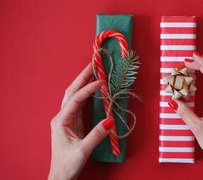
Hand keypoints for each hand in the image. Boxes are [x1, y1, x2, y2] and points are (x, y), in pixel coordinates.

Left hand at [48, 63, 113, 179]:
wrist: (61, 176)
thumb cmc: (67, 164)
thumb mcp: (82, 150)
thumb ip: (97, 134)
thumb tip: (110, 119)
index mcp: (61, 121)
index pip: (76, 100)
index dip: (88, 89)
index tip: (101, 81)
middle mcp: (63, 116)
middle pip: (71, 92)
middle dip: (82, 77)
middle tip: (93, 64)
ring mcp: (67, 119)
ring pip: (74, 96)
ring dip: (83, 83)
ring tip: (94, 71)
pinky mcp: (73, 123)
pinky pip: (80, 104)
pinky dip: (87, 94)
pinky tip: (94, 89)